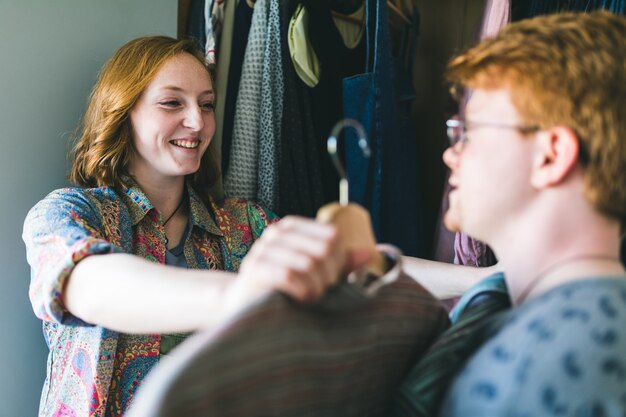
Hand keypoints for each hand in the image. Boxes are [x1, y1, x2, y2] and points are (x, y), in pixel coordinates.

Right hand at [224, 216, 371, 314]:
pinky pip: (290, 277)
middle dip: (328, 277)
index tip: (329, 279)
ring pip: (309, 264)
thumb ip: (340, 263)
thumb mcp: (316, 274)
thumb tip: (369, 253)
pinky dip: (301, 293)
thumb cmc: (285, 289)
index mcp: (291, 226)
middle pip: (323, 251)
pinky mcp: (255, 269)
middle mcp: (275, 232)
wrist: (243, 307)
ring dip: (315, 288)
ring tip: (309, 298)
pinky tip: (298, 301)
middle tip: (319, 292)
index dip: (339, 262)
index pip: (333, 237)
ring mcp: (263, 249)